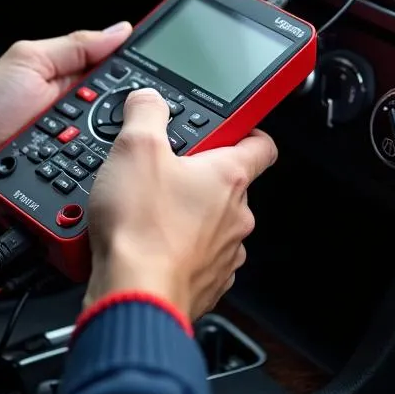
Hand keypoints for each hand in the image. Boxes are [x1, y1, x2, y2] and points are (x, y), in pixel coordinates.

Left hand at [0, 22, 132, 217]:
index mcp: (74, 82)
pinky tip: (96, 172)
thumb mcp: (28, 61)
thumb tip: (119, 30)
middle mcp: (81, 117)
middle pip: (124, 115)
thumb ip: (74, 46)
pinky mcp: (73, 182)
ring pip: (116, 150)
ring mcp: (78, 150)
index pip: (121, 76)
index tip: (159, 79)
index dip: (141, 78)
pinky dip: (100, 176)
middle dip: (126, 116)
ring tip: (94, 143)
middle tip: (114, 117)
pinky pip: (98, 179)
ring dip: (113, 148)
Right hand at [85, 89, 277, 321]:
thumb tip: (149, 99)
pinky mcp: (205, 282)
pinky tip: (144, 240)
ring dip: (183, 212)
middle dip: (194, 173)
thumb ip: (146, 112)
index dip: (245, 129)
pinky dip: (173, 246)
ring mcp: (224, 253)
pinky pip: (194, 255)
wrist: (133, 294)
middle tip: (158, 169)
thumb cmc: (141, 228)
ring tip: (143, 207)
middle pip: (226, 182)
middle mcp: (236, 215)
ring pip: (209, 221)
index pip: (261, 143)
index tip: (228, 126)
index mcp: (229, 176)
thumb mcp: (134, 146)